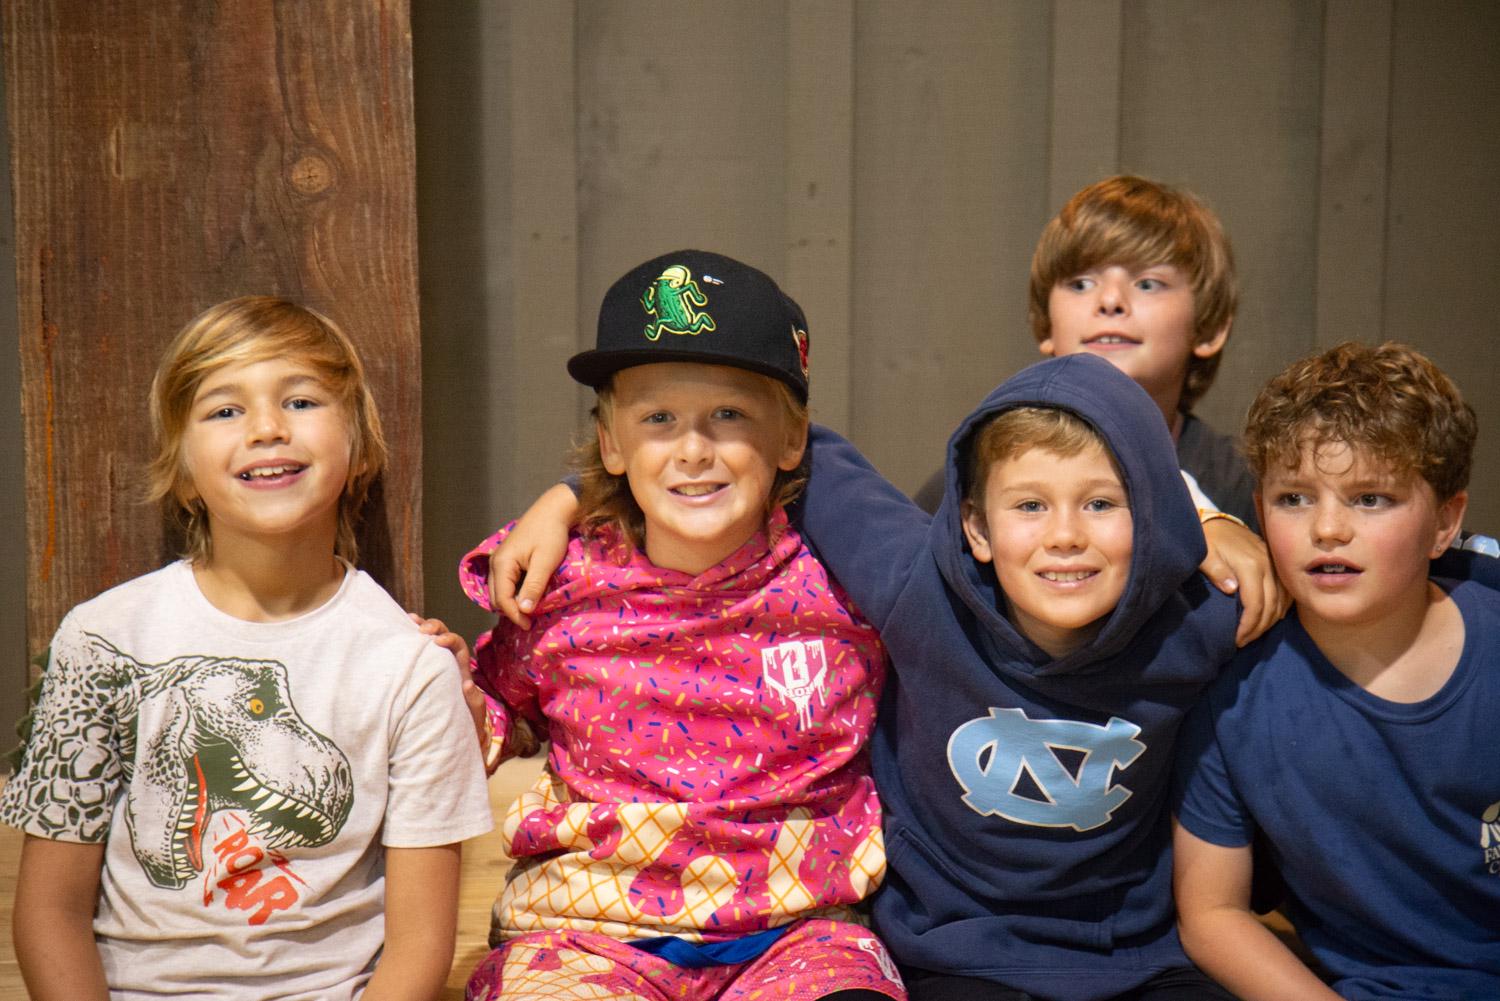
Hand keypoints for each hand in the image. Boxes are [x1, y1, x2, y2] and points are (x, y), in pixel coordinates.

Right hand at [408, 613, 487, 754]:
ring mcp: (435, 669)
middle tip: (421, 629)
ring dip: (421, 628)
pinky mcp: (421, 676)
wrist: (457, 739)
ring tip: (408, 620)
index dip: (450, 640)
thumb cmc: (467, 725)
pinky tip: (398, 634)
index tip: (438, 641)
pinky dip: (409, 643)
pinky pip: (417, 656)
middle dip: (435, 627)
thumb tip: (468, 683)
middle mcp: (449, 666)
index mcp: (462, 671)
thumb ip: (474, 700)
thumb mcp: (474, 714)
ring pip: (430, 643)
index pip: (459, 648)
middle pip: (444, 637)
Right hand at [489, 483, 577, 627]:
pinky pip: (504, 582)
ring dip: (511, 602)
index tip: (530, 626)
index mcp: (502, 564)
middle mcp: (495, 563)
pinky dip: (513, 592)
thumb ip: (533, 587)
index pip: (502, 599)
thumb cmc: (551, 534)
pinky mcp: (507, 558)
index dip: (515, 615)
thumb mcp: (545, 563)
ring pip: (499, 590)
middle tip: (531, 620)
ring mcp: (499, 560)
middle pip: (496, 597)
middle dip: (511, 611)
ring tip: (530, 610)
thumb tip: (524, 611)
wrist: (553, 510)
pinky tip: (528, 595)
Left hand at [1199, 518, 1289, 646]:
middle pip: (1271, 605)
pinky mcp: (1275, 563)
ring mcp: (1273, 563)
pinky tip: (1271, 618)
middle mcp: (1266, 564)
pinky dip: (1281, 607)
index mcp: (1250, 565)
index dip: (1249, 625)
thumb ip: (1216, 572)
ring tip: (1254, 634)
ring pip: (1282, 599)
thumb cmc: (1207, 541)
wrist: (1217, 522)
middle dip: (1259, 628)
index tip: (1237, 639)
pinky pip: (1285, 590)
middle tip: (1244, 641)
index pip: (1256, 604)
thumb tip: (1232, 590)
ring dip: (1270, 620)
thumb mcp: (1204, 555)